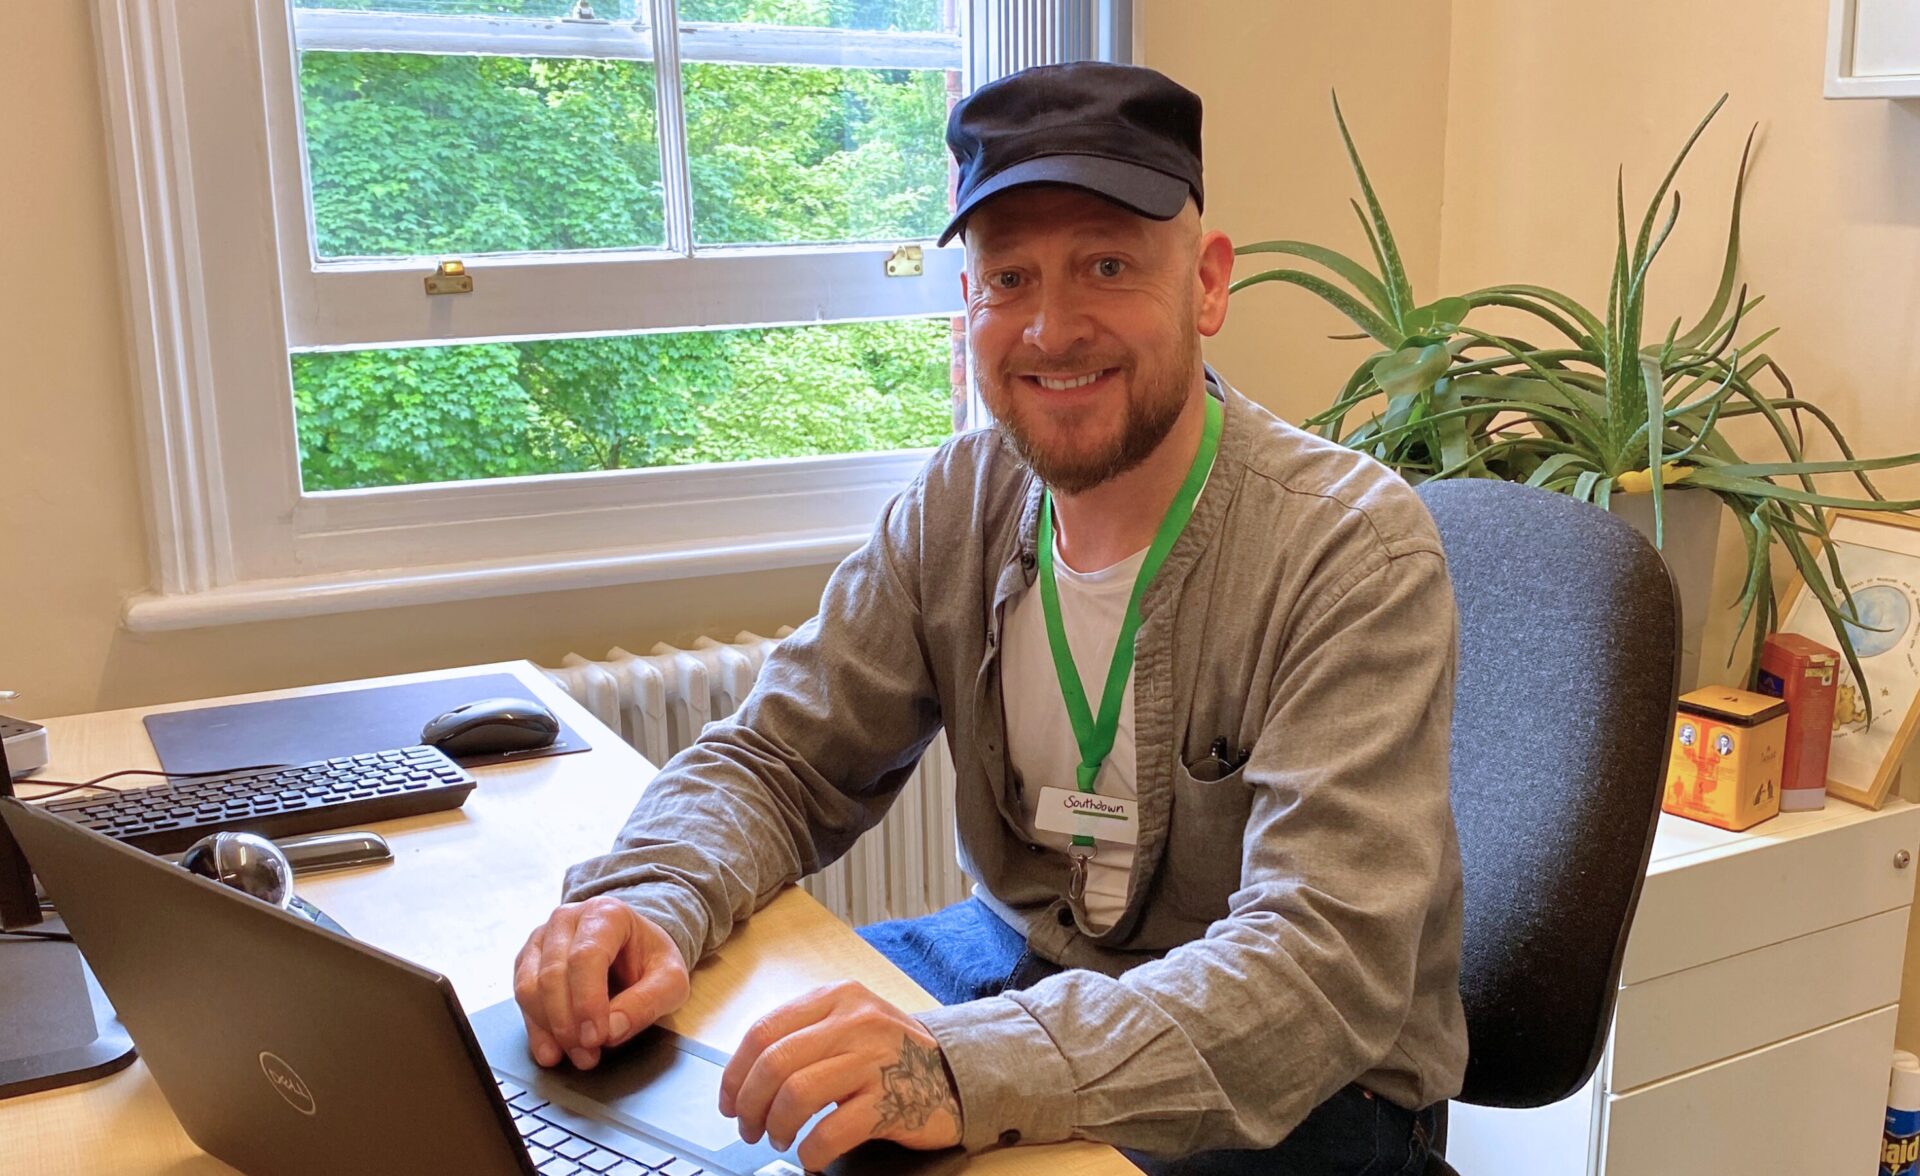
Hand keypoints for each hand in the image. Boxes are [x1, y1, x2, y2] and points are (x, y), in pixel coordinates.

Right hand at [513, 896, 689, 1070]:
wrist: (634, 948)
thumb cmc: (651, 960)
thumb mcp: (671, 981)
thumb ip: (647, 1003)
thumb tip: (611, 1031)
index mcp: (606, 914)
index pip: (586, 956)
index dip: (588, 1001)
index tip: (596, 1037)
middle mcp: (567, 919)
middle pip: (554, 974)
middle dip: (569, 1023)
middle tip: (588, 1055)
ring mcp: (542, 938)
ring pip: (530, 987)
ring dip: (550, 1029)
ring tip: (577, 1055)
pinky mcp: (528, 960)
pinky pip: (521, 996)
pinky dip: (536, 1027)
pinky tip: (552, 1049)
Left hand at [719, 980, 961, 1170]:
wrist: (958, 1075)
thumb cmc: (893, 1055)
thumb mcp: (851, 1023)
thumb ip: (806, 1034)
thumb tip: (745, 1074)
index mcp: (838, 997)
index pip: (764, 1031)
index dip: (735, 1073)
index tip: (728, 1100)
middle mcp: (856, 1021)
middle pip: (774, 1063)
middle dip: (749, 1105)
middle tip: (749, 1128)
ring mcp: (875, 1059)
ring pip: (797, 1093)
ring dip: (776, 1126)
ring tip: (780, 1138)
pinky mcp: (891, 1101)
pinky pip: (832, 1129)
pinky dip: (810, 1150)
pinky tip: (810, 1154)